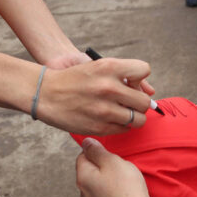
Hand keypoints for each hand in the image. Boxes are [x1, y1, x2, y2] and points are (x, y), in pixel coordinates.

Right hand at [36, 57, 153, 134]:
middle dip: (139, 102)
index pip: (144, 70)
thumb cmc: (74, 78)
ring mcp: (105, 109)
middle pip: (145, 101)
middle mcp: (109, 87)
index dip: (139, 78)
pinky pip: (124, 129)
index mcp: (109, 67)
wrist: (46, 93)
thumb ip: (124, 75)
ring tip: (122, 112)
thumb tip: (150, 90)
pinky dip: (121, 126)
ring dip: (133, 117)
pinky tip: (110, 119)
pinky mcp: (100, 127)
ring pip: (138, 119)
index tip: (130, 83)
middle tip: (129, 102)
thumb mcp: (97, 67)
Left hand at [76, 138, 159, 196]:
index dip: (97, 151)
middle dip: (106, 164)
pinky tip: (126, 189)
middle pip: (91, 168)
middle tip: (119, 167)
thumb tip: (86, 142)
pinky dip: (115, 188)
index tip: (111, 155)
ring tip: (124, 179)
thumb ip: (97, 150)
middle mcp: (83, 191)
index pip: (82, 155)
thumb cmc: (126, 189)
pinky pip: (106, 191)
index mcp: (82, 177)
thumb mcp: (111, 161)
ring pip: (100, 180)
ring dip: (111, 176)